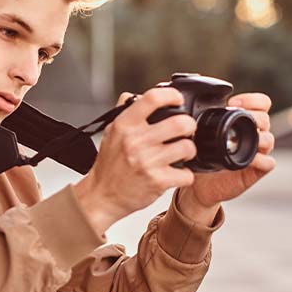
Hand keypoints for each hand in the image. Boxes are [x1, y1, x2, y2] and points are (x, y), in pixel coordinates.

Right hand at [74, 88, 197, 233]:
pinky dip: (185, 175)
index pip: (152, 98)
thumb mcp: (110, 133)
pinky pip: (186, 174)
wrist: (101, 196)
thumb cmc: (108, 166)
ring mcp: (147, 162)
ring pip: (187, 147)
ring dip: (190, 150)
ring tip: (182, 153)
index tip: (177, 99)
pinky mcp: (157, 181)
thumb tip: (135, 96)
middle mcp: (135, 141)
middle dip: (189, 126)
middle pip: (180, 122)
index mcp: (124, 125)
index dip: (171, 95)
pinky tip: (176, 173)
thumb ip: (124, 113)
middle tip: (186, 131)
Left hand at [177, 92, 275, 213]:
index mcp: (245, 122)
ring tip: (238, 138)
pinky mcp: (257, 170)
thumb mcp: (199, 134)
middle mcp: (254, 134)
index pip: (261, 103)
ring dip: (257, 136)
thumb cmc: (201, 156)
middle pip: (265, 118)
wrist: (199, 185)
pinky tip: (246, 159)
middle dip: (254, 115)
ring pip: (268, 139)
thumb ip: (199, 117)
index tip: (232, 102)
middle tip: (236, 117)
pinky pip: (267, 163)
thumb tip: (180, 96)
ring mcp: (258, 152)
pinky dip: (260, 159)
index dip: (252, 99)